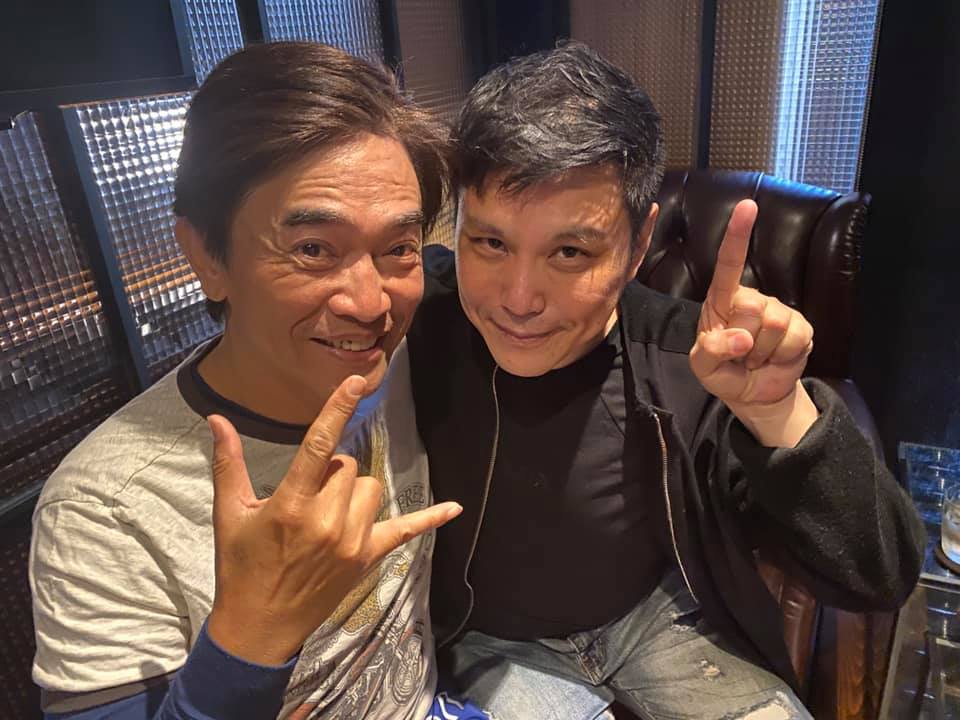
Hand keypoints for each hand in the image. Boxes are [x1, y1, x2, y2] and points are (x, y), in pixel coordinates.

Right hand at [206, 375, 461, 664]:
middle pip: (347, 466)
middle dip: (329, 470)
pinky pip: (406, 530)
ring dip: (353, 490)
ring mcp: (352, 541)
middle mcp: (327, 520)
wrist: (259, 626)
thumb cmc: (241, 566)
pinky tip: (455, 508)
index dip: (338, 409)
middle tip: (305, 495)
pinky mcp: (368, 558)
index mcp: (291, 504)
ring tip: (327, 511)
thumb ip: (229, 462)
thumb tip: (217, 418)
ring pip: (370, 488)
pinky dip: (430, 518)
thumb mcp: (229, 513)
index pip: (319, 446)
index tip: (355, 381)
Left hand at [689, 199, 813, 407]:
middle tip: (740, 354)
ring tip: (755, 357)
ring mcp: (779, 311)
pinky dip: (781, 357)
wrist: (753, 393)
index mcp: (722, 300)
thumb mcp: (702, 367)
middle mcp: (752, 298)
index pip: (728, 264)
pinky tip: (774, 358)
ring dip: (762, 351)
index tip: (747, 206)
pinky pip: (795, 339)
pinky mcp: (802, 328)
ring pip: (774, 324)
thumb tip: (741, 338)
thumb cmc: (722, 371)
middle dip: (744, 340)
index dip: (738, 235)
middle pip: (752, 307)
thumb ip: (710, 352)